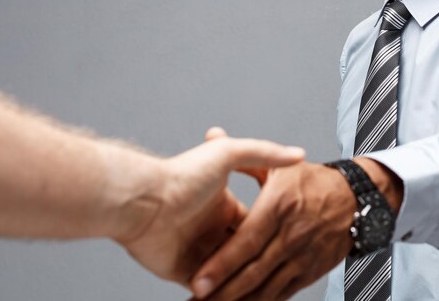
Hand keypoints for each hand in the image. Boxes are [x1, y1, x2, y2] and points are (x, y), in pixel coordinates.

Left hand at [118, 128, 304, 286]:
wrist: (141, 200)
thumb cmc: (182, 175)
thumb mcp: (227, 154)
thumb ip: (262, 152)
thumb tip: (296, 153)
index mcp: (226, 206)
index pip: (258, 225)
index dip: (277, 234)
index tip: (297, 239)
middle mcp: (215, 231)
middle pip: (248, 253)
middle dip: (265, 262)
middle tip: (286, 269)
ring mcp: (202, 254)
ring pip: (233, 275)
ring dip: (249, 283)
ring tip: (269, 288)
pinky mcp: (188, 274)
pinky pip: (212, 292)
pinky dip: (227, 296)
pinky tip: (246, 298)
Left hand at [190, 161, 356, 300]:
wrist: (358, 199)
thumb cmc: (317, 182)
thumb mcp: (283, 167)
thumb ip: (246, 153)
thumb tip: (213, 133)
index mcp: (280, 206)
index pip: (246, 242)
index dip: (221, 265)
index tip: (199, 281)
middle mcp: (291, 234)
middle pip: (253, 272)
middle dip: (223, 292)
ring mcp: (302, 256)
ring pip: (266, 289)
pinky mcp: (310, 272)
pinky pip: (283, 293)